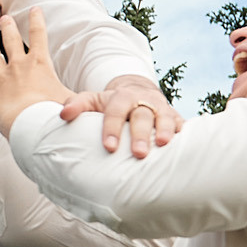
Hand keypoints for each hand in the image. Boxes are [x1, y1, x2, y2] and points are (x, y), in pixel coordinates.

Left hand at [0, 9, 75, 136]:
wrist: (31, 124)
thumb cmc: (53, 112)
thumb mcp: (71, 100)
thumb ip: (75, 99)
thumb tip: (84, 103)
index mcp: (39, 63)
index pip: (39, 34)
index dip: (37, 19)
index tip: (35, 9)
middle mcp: (19, 66)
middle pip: (11, 40)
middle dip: (8, 27)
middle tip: (5, 18)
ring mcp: (3, 78)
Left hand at [67, 73, 181, 158]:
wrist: (139, 93)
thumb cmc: (112, 104)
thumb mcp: (93, 100)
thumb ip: (77, 104)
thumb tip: (63, 115)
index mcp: (121, 97)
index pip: (115, 111)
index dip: (112, 128)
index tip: (109, 147)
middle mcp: (143, 101)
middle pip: (142, 115)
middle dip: (140, 134)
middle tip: (138, 153)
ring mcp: (161, 108)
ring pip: (164, 117)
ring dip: (164, 130)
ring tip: (163, 144)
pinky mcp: (176, 117)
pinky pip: (182, 125)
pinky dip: (183, 134)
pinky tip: (183, 147)